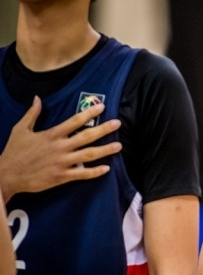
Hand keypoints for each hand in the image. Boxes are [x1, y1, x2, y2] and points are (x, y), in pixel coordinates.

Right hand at [0, 96, 122, 202]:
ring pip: (88, 155)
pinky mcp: (61, 177)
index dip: (89, 113)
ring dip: (105, 150)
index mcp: (51, 134)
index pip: (74, 121)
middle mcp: (59, 147)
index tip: (103, 107)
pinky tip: (107, 168)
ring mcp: (62, 162)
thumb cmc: (14, 152)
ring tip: (119, 146)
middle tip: (118, 124)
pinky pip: (82, 174)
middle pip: (86, 136)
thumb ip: (32, 114)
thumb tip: (37, 98)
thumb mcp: (20, 129)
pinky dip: (95, 172)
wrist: (7, 175)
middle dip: (104, 129)